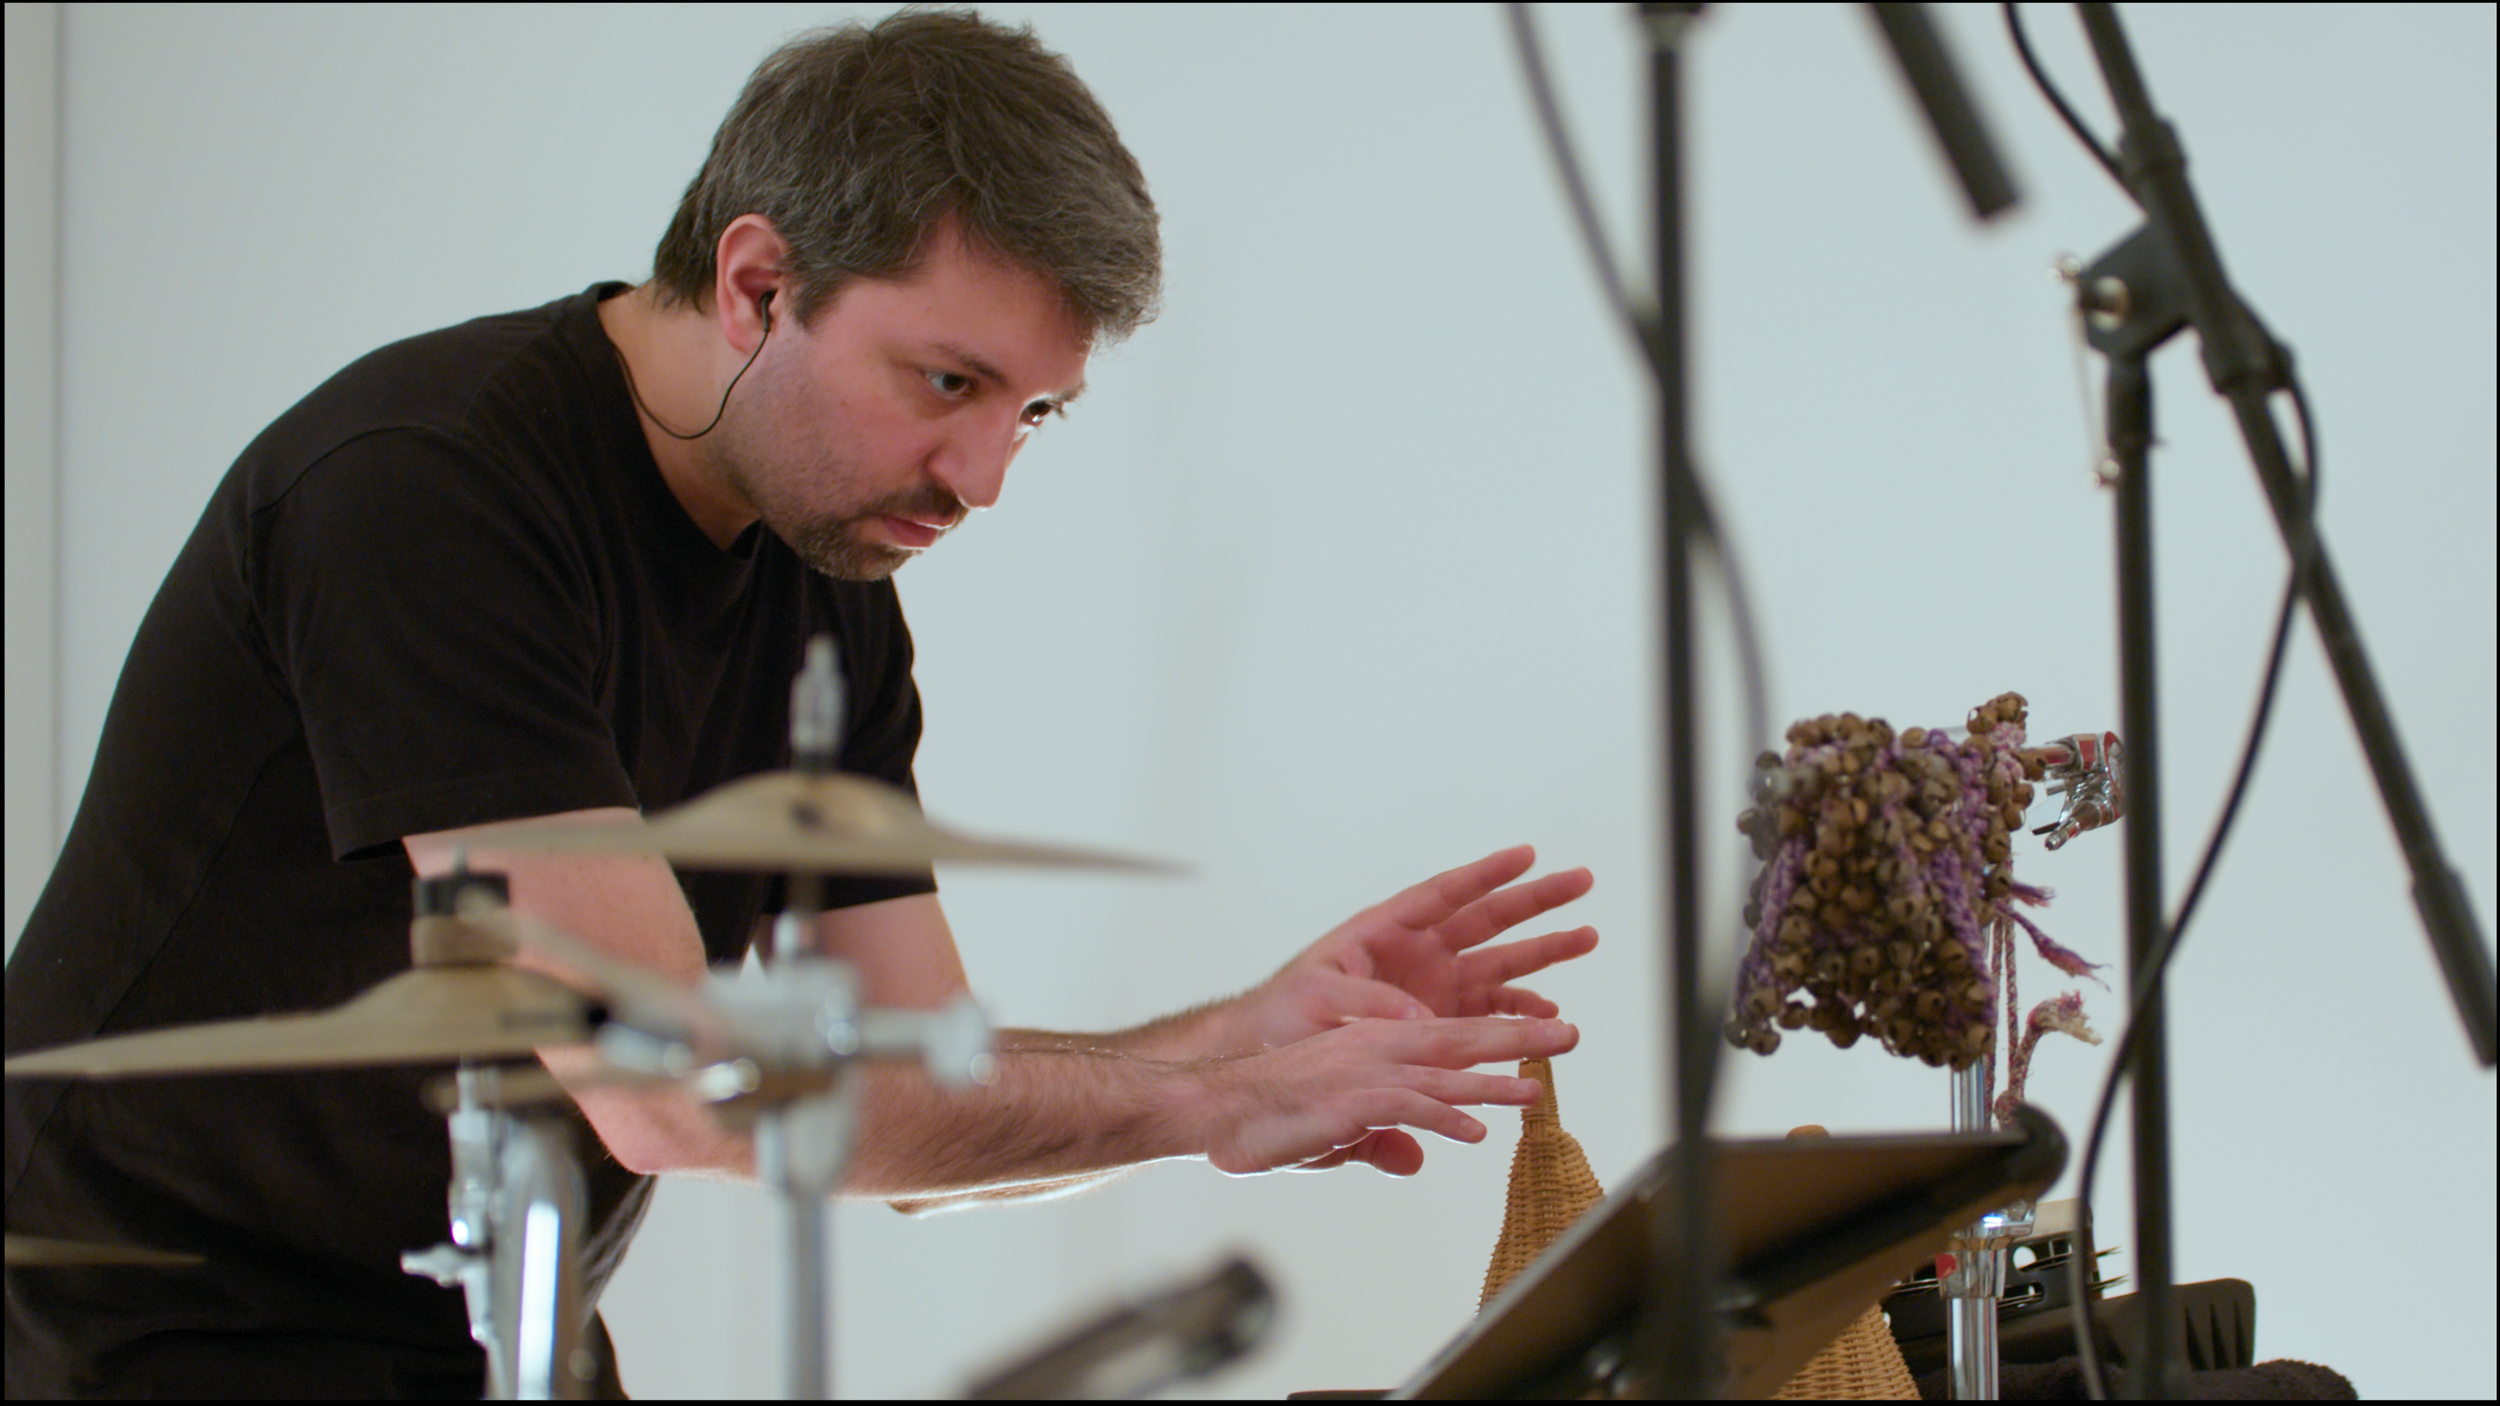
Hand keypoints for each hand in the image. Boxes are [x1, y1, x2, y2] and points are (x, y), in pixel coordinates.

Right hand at [1198, 1015, 1580, 1175]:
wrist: (1217, 1110)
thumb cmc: (1272, 1117)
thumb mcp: (1339, 1134)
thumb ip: (1381, 1142)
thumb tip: (1417, 1160)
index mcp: (1375, 1044)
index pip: (1449, 1037)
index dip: (1499, 1037)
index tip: (1541, 1036)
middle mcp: (1377, 1047)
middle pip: (1460, 1039)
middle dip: (1517, 1039)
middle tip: (1567, 1035)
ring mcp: (1365, 1070)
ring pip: (1443, 1069)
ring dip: (1494, 1077)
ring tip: (1538, 1083)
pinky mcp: (1351, 1100)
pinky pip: (1408, 1106)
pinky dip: (1444, 1115)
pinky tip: (1474, 1129)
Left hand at [1223, 846, 1597, 1053]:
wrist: (1271, 1053)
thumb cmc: (1283, 1014)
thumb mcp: (1317, 999)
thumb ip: (1367, 1004)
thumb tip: (1420, 1020)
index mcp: (1385, 930)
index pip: (1444, 893)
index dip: (1485, 873)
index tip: (1526, 854)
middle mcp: (1418, 953)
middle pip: (1487, 918)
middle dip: (1536, 900)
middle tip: (1582, 880)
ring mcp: (1434, 987)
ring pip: (1501, 963)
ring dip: (1544, 952)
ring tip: (1588, 936)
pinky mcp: (1439, 1023)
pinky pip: (1489, 1013)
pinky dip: (1519, 1013)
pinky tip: (1548, 1015)